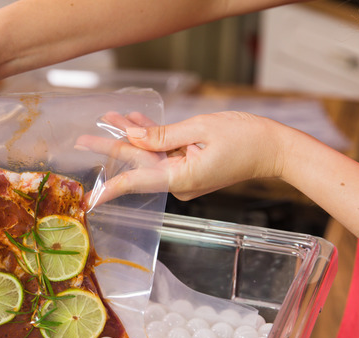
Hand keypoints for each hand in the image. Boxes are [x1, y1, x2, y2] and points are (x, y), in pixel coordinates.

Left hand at [76, 111, 294, 203]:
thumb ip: (164, 135)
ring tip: (107, 118)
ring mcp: (185, 176)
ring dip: (132, 135)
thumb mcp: (201, 128)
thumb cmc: (246, 137)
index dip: (111, 188)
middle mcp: (179, 181)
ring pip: (150, 154)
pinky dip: (152, 137)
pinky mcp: (190, 167)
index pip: (137, 182)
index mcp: (181, 178)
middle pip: (138, 164)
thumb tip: (133, 137)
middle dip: (111, 149)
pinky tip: (134, 121)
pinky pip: (165, 152)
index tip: (90, 198)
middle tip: (82, 139)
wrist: (275, 147)